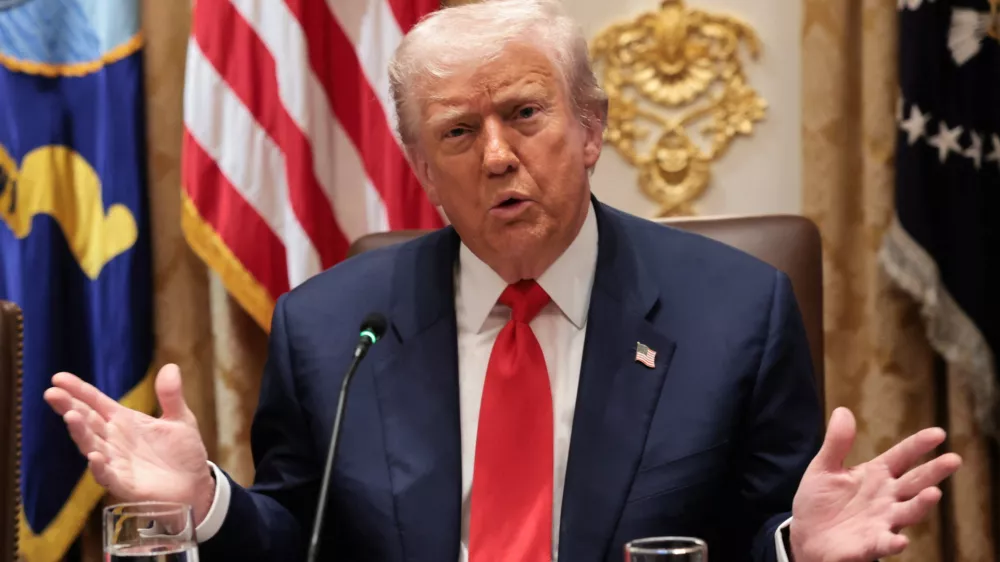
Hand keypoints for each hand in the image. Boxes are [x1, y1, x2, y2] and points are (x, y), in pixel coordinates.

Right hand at [44, 364, 215, 524]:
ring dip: (81, 433)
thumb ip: (171, 396)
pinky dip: (100, 467)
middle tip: (52, 393)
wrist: (195, 485)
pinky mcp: (125, 485)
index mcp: (125, 421)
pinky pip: (108, 476)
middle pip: (87, 421)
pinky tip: (93, 456)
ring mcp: (117, 463)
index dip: (79, 390)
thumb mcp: (180, 419)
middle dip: (69, 407)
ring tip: (70, 416)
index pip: (96, 402)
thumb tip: (171, 367)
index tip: (58, 377)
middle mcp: (114, 440)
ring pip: (92, 446)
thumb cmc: (183, 452)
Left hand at [789, 407, 961, 561]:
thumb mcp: (825, 467)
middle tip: (953, 459)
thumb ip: (837, 442)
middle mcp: (886, 497)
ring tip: (934, 493)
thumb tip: (843, 410)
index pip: (902, 456)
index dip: (918, 445)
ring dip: (921, 504)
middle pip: (914, 482)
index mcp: (876, 474)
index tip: (939, 433)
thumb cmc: (820, 501)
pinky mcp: (871, 544)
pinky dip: (893, 542)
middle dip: (934, 472)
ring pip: (908, 512)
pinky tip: (900, 540)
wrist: (806, 536)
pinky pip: (886, 543)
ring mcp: (882, 521)